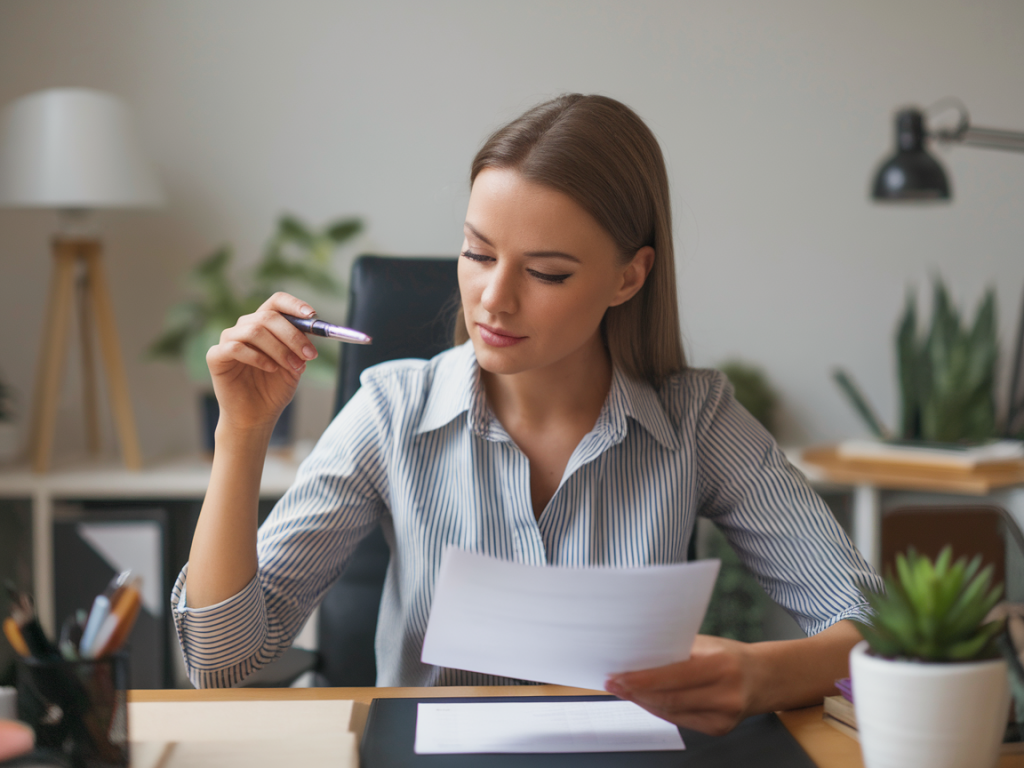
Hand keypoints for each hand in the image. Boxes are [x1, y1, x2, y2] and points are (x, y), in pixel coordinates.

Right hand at [206, 292, 318, 434]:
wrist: (257, 416)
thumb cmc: (274, 388)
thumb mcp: (295, 364)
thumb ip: (300, 346)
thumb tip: (313, 329)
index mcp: (264, 325)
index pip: (276, 302)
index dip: (293, 304)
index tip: (311, 314)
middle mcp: (244, 327)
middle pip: (268, 317)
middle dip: (292, 336)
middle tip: (308, 355)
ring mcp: (228, 340)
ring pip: (253, 330)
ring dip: (279, 349)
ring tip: (293, 367)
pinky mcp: (216, 356)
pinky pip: (235, 347)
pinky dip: (257, 357)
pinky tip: (270, 369)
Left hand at [605, 634, 755, 735]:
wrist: (765, 678)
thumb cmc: (731, 656)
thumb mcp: (708, 645)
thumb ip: (677, 651)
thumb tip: (639, 656)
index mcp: (722, 665)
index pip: (673, 676)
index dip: (642, 679)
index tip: (619, 675)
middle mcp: (726, 693)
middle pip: (669, 698)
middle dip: (636, 692)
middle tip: (613, 683)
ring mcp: (724, 716)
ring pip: (672, 712)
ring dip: (643, 702)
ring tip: (623, 691)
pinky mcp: (720, 729)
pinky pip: (680, 721)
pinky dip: (659, 710)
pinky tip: (645, 700)